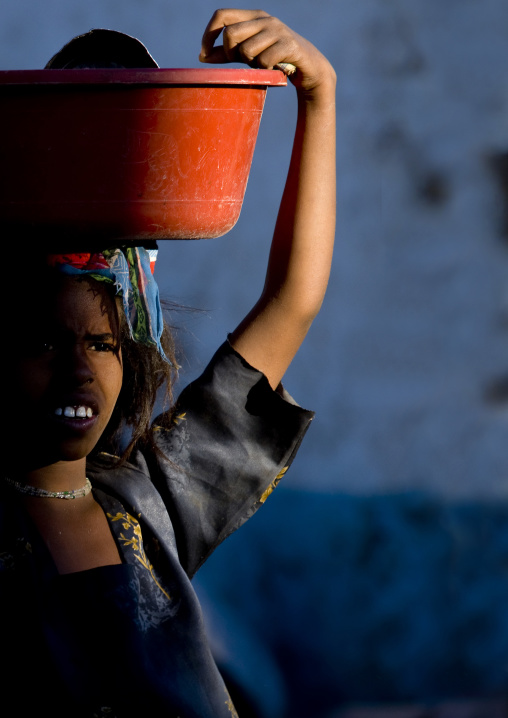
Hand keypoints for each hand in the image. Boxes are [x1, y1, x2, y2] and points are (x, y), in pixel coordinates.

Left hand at [199, 9, 335, 95]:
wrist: (309, 68)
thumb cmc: (275, 59)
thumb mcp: (249, 54)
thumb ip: (228, 54)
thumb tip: (202, 56)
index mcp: (253, 17)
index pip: (221, 15)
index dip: (208, 35)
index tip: (203, 54)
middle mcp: (265, 19)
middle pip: (231, 34)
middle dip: (231, 54)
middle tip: (243, 64)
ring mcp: (278, 30)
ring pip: (246, 50)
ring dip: (251, 65)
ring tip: (262, 66)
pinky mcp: (289, 45)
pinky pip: (263, 61)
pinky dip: (264, 71)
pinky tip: (273, 70)